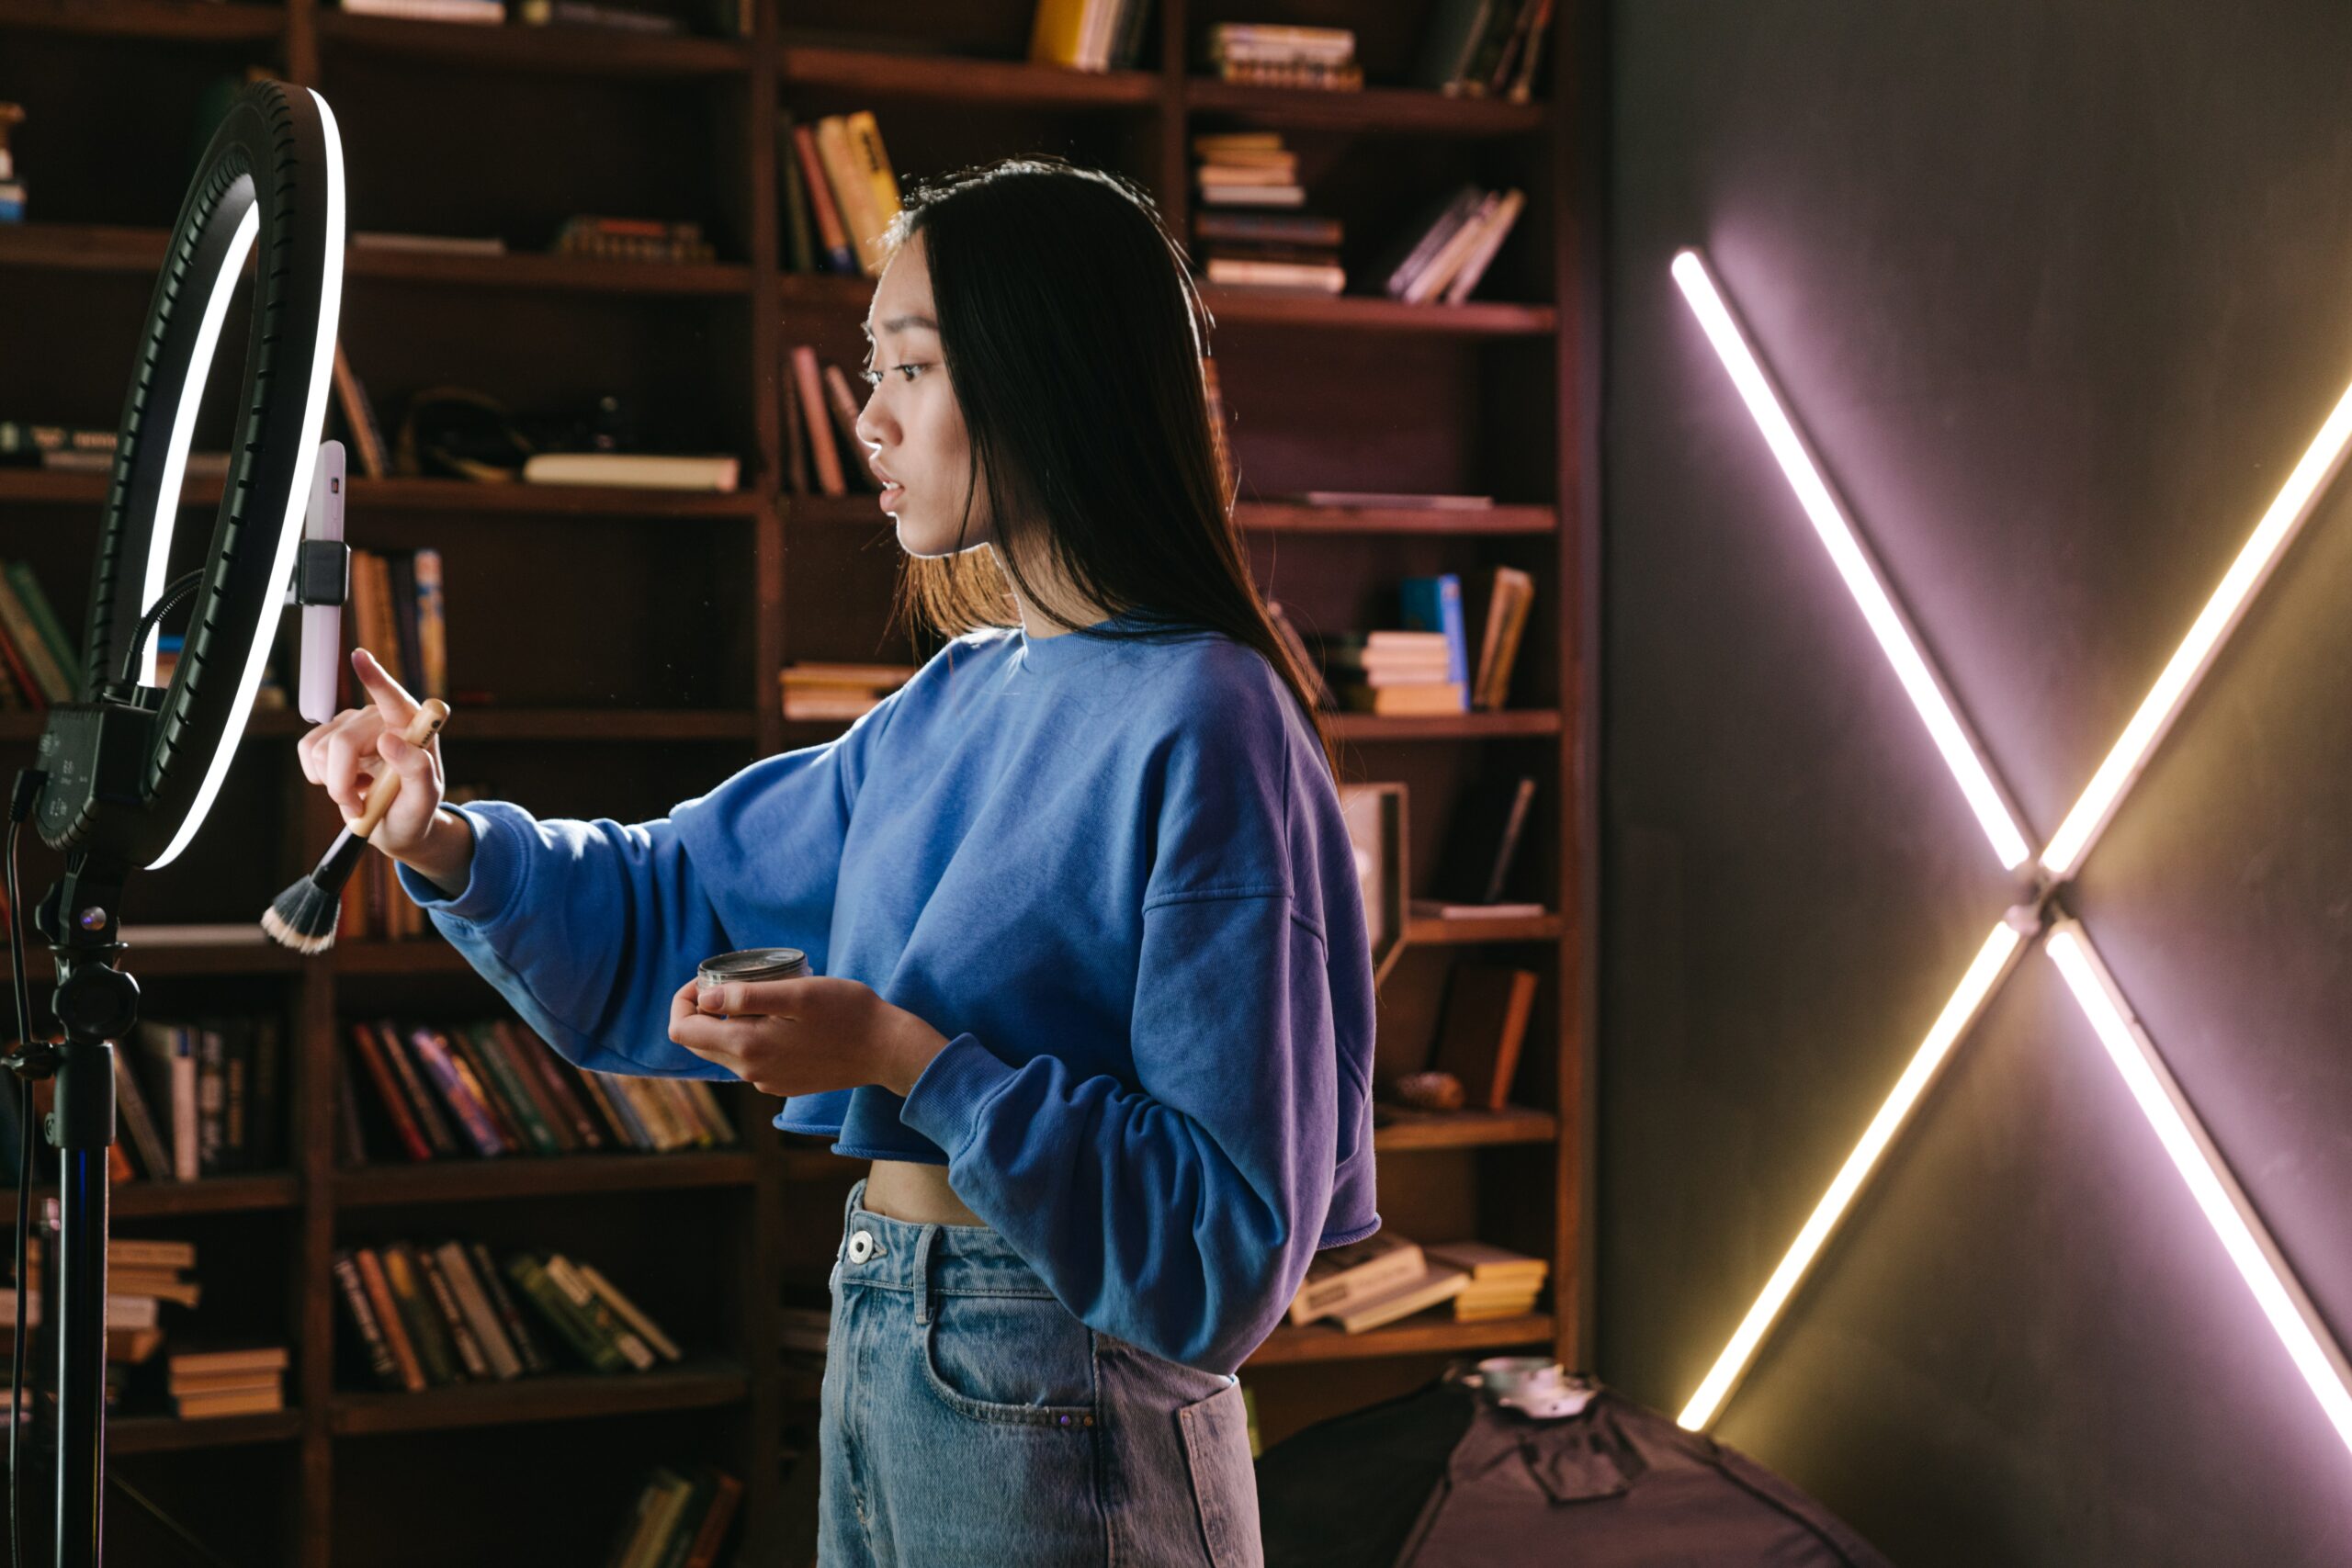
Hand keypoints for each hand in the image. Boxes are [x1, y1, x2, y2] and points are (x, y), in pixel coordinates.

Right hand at [296, 648, 444, 854]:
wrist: (395, 823)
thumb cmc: (414, 810)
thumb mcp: (424, 799)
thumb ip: (416, 771)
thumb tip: (389, 741)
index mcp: (412, 728)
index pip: (393, 698)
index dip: (375, 678)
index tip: (360, 656)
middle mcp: (381, 718)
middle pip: (342, 743)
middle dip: (342, 783)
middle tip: (358, 806)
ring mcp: (353, 723)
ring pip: (319, 749)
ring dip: (332, 783)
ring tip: (358, 794)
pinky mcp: (330, 734)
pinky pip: (306, 749)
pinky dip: (319, 776)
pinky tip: (345, 782)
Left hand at [667, 975, 949, 1098]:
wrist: (887, 1050)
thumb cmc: (847, 1013)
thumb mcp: (798, 993)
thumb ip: (747, 996)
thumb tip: (704, 998)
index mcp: (747, 1047)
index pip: (682, 1030)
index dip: (684, 1000)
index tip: (708, 979)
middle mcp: (749, 1072)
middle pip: (698, 1043)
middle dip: (704, 1010)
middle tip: (732, 982)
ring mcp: (766, 1082)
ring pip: (724, 1051)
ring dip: (729, 1023)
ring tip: (762, 997)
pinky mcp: (782, 1084)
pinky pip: (750, 1060)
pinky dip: (751, 1037)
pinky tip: (782, 1020)